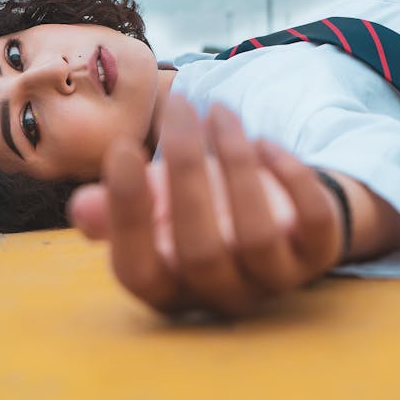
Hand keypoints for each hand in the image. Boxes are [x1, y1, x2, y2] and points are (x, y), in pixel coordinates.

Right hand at [69, 95, 343, 316]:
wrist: (265, 212)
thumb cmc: (196, 207)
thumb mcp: (154, 204)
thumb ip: (119, 207)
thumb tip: (83, 207)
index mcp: (168, 287)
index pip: (137, 270)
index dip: (127, 213)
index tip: (123, 147)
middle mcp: (220, 295)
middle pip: (200, 251)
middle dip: (186, 168)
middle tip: (179, 105)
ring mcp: (273, 280)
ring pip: (257, 235)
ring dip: (235, 161)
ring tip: (219, 110)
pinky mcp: (316, 256)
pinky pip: (313, 221)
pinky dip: (290, 174)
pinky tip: (263, 141)